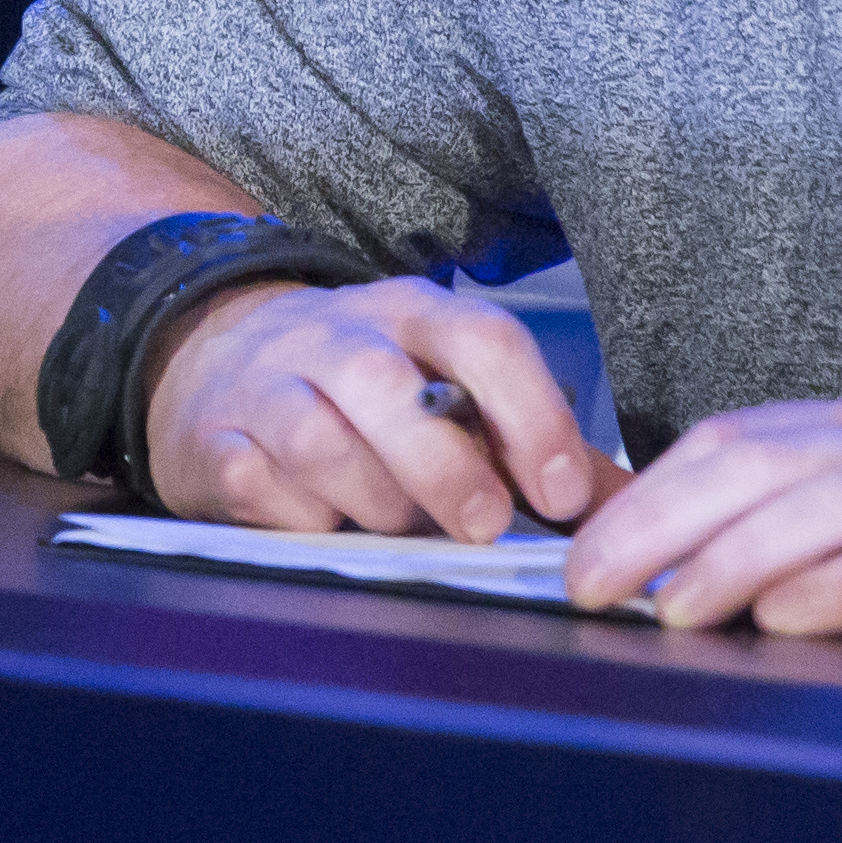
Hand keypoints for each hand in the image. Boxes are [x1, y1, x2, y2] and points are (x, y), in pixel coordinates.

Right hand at [141, 279, 615, 538]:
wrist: (216, 355)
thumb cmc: (358, 388)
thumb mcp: (447, 389)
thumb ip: (534, 446)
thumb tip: (628, 505)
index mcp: (415, 317)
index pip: (484, 340)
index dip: (532, 417)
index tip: (561, 494)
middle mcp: (338, 337)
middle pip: (386, 386)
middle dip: (444, 468)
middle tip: (483, 526)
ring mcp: (268, 384)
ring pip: (317, 439)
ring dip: (370, 500)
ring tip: (395, 525)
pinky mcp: (213, 438)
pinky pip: (252, 480)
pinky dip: (294, 515)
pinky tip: (318, 522)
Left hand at [562, 374, 841, 635]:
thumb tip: (757, 558)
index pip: (740, 437)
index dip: (652, 490)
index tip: (587, 544)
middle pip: (752, 464)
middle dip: (653, 525)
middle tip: (583, 585)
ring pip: (819, 507)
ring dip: (730, 560)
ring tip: (666, 611)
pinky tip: (792, 621)